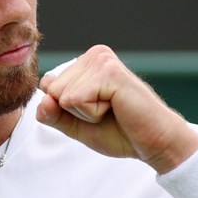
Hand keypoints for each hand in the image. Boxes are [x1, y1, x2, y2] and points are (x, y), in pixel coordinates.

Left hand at [36, 45, 197, 173]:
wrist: (154, 143)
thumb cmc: (120, 132)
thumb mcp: (76, 126)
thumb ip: (54, 115)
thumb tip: (43, 101)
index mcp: (86, 63)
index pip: (48, 86)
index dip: (66, 110)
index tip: (97, 111)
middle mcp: (94, 54)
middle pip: (53, 90)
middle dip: (76, 111)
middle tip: (107, 112)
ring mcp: (102, 60)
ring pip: (62, 96)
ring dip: (86, 113)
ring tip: (113, 110)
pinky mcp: (109, 72)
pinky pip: (75, 99)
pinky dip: (92, 114)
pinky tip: (116, 108)